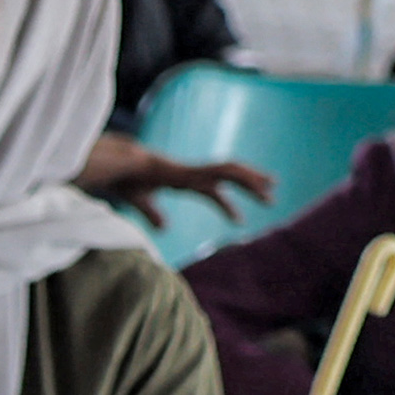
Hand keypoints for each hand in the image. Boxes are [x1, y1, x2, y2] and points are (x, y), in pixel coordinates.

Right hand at [82, 131, 274, 226]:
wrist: (122, 166)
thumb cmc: (126, 181)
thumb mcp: (142, 201)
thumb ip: (153, 214)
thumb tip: (164, 228)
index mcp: (183, 180)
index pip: (211, 192)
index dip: (226, 204)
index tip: (238, 218)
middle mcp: (194, 174)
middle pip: (229, 177)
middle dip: (251, 185)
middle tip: (271, 193)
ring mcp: (196, 171)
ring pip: (232, 172)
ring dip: (253, 180)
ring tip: (271, 189)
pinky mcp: (196, 172)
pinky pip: (225, 172)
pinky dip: (242, 178)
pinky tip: (257, 183)